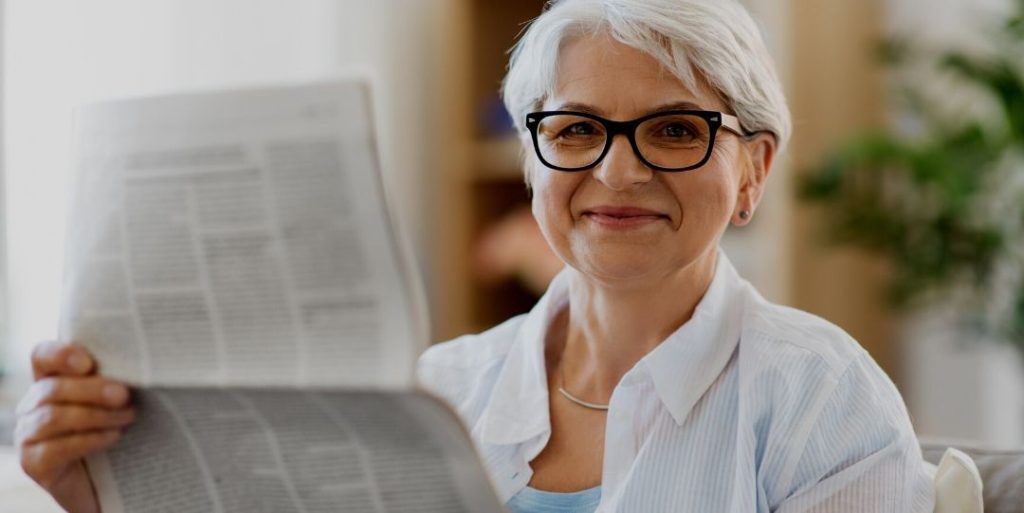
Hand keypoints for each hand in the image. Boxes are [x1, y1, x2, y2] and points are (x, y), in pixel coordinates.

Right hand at [15, 341, 134, 512]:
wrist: (114, 482)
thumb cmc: (121, 432)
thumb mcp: (119, 401)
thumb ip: (117, 380)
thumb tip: (140, 365)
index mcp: (52, 380)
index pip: (42, 356)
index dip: (60, 355)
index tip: (89, 363)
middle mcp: (34, 405)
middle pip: (52, 388)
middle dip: (91, 390)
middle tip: (124, 395)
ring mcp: (29, 435)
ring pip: (53, 417)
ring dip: (96, 415)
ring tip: (128, 417)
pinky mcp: (33, 463)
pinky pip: (56, 447)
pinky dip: (89, 440)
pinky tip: (114, 437)